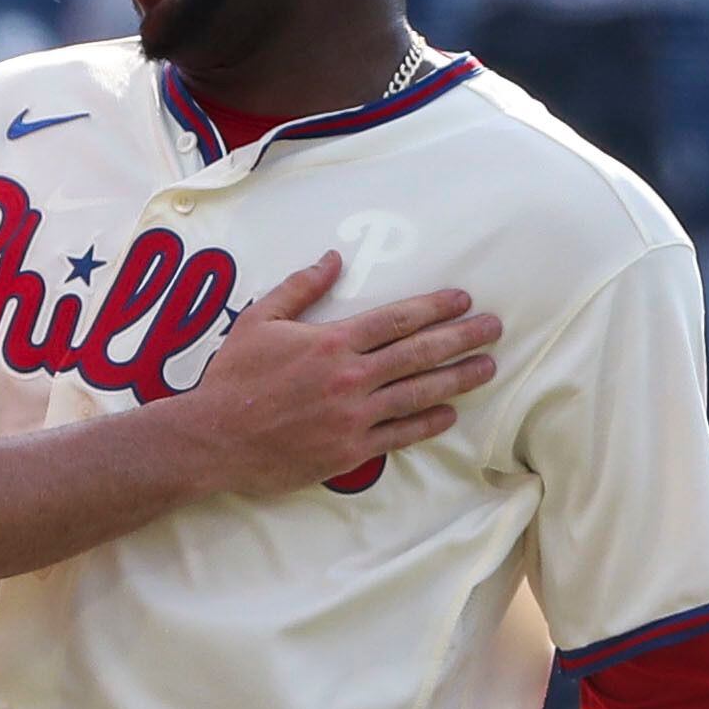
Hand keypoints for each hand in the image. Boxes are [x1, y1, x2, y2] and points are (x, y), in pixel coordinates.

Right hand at [180, 259, 499, 501]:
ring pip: (418, 393)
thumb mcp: (260, 321)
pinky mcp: (349, 450)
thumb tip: (333, 258)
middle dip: (462, 338)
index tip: (463, 300)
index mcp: (332, 342)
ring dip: (458, 379)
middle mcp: (351, 377)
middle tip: (494, 328)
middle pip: (419, 352)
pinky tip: (450, 413)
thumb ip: (300, 287)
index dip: (435, 307)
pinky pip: (399, 434)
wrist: (213, 439)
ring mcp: (353, 417)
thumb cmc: (233, 378)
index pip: (398, 319)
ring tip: (488, 368)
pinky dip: (427, 423)